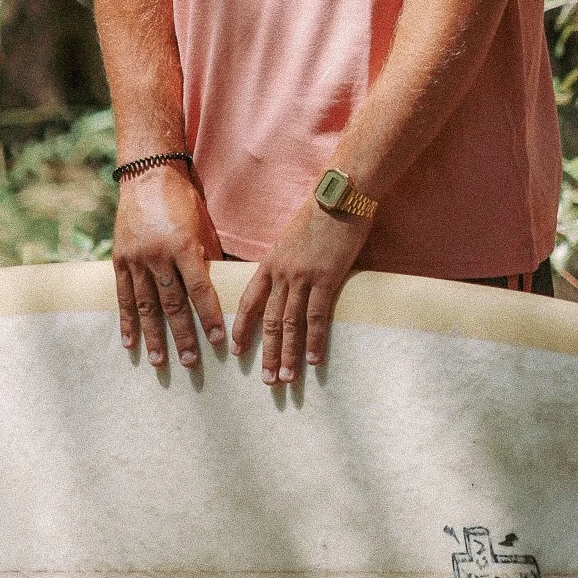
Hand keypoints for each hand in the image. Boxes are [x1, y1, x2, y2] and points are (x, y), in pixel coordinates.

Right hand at [112, 165, 224, 369]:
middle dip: (183, 335)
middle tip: (191, 361)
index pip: (199, 289)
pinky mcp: (120, 259)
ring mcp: (136, 258)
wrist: (147, 175)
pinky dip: (127, 320)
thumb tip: (214, 291)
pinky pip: (124, 295)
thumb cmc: (182, 200)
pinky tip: (130, 342)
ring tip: (160, 361)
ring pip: (147, 305)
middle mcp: (158, 255)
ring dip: (154, 336)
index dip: (209, 316)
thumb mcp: (201, 226)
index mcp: (183, 245)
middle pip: (173, 303)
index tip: (218, 340)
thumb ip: (204, 258)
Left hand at [230, 196, 369, 384]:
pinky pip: (317, 316)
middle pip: (269, 320)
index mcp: (270, 262)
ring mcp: (303, 276)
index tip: (238, 351)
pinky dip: (315, 341)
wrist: (339, 197)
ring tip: (287, 379)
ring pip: (290, 324)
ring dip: (288, 354)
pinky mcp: (326, 278)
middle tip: (267, 380)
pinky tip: (315, 360)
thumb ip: (286, 262)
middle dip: (267, 353)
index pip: (249, 301)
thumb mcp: (291, 238)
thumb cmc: (319, 214)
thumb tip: (287, 282)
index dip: (243, 328)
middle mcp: (282, 272)